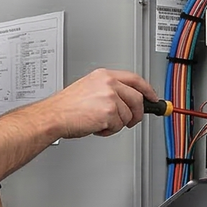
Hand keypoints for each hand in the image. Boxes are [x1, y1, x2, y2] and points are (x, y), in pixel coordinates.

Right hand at [36, 69, 153, 139]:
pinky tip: (96, 126)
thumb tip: (128, 100)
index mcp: (104, 75)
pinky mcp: (109, 111)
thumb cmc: (66, 107)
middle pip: (137, 98)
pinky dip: (109, 131)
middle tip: (131, 121)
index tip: (153, 98)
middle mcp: (108, 83)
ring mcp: (110, 97)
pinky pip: (119, 126)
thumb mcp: (89, 89)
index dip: (147, 90)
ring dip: (117, 124)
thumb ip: (109, 90)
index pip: (134, 79)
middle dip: (137, 114)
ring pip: (128, 115)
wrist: (53, 116)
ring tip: (100, 122)